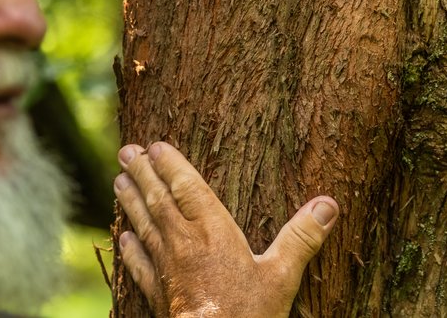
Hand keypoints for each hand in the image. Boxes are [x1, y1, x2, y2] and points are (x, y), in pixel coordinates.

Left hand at [114, 142, 338, 316]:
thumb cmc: (248, 313)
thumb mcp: (282, 275)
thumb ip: (301, 237)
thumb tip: (328, 205)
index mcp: (213, 232)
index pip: (188, 189)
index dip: (172, 165)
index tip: (155, 146)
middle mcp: (184, 243)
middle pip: (159, 201)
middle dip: (143, 175)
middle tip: (126, 152)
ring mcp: (167, 268)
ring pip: (145, 226)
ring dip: (131, 202)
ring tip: (119, 180)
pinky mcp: (158, 293)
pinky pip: (139, 264)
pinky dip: (131, 248)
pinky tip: (125, 236)